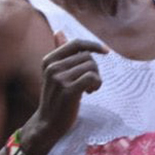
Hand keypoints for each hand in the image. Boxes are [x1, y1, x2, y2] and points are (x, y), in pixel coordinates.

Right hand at [21, 32, 107, 154]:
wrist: (48, 123)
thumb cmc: (56, 98)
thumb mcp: (55, 74)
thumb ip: (59, 53)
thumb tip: (59, 31)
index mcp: (49, 60)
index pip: (76, 43)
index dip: (93, 45)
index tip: (106, 52)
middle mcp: (53, 67)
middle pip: (87, 57)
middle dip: (95, 69)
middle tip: (90, 83)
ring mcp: (59, 79)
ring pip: (91, 67)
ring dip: (96, 79)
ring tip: (89, 89)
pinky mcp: (68, 90)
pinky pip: (92, 77)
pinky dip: (96, 84)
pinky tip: (90, 92)